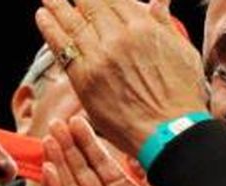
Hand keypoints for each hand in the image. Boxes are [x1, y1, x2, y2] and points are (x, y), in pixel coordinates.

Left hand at [35, 0, 207, 157]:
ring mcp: (100, 57)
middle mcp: (120, 38)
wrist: (169, 132)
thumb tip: (158, 3)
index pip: (114, 0)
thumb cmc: (182, 98)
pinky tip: (42, 17)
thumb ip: (165, 26)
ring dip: (56, 6)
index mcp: (144, 29)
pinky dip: (50, 29)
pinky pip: (63, 48)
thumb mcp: (183, 54)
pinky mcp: (85, 79)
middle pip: (91, 6)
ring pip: (72, 22)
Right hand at [42, 116, 201, 185]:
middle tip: (56, 125)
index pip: (102, 162)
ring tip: (48, 141)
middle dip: (68, 147)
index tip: (77, 122)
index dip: (89, 142)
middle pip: (81, 170)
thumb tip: (135, 151)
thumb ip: (145, 173)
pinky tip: (48, 171)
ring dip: (58, 163)